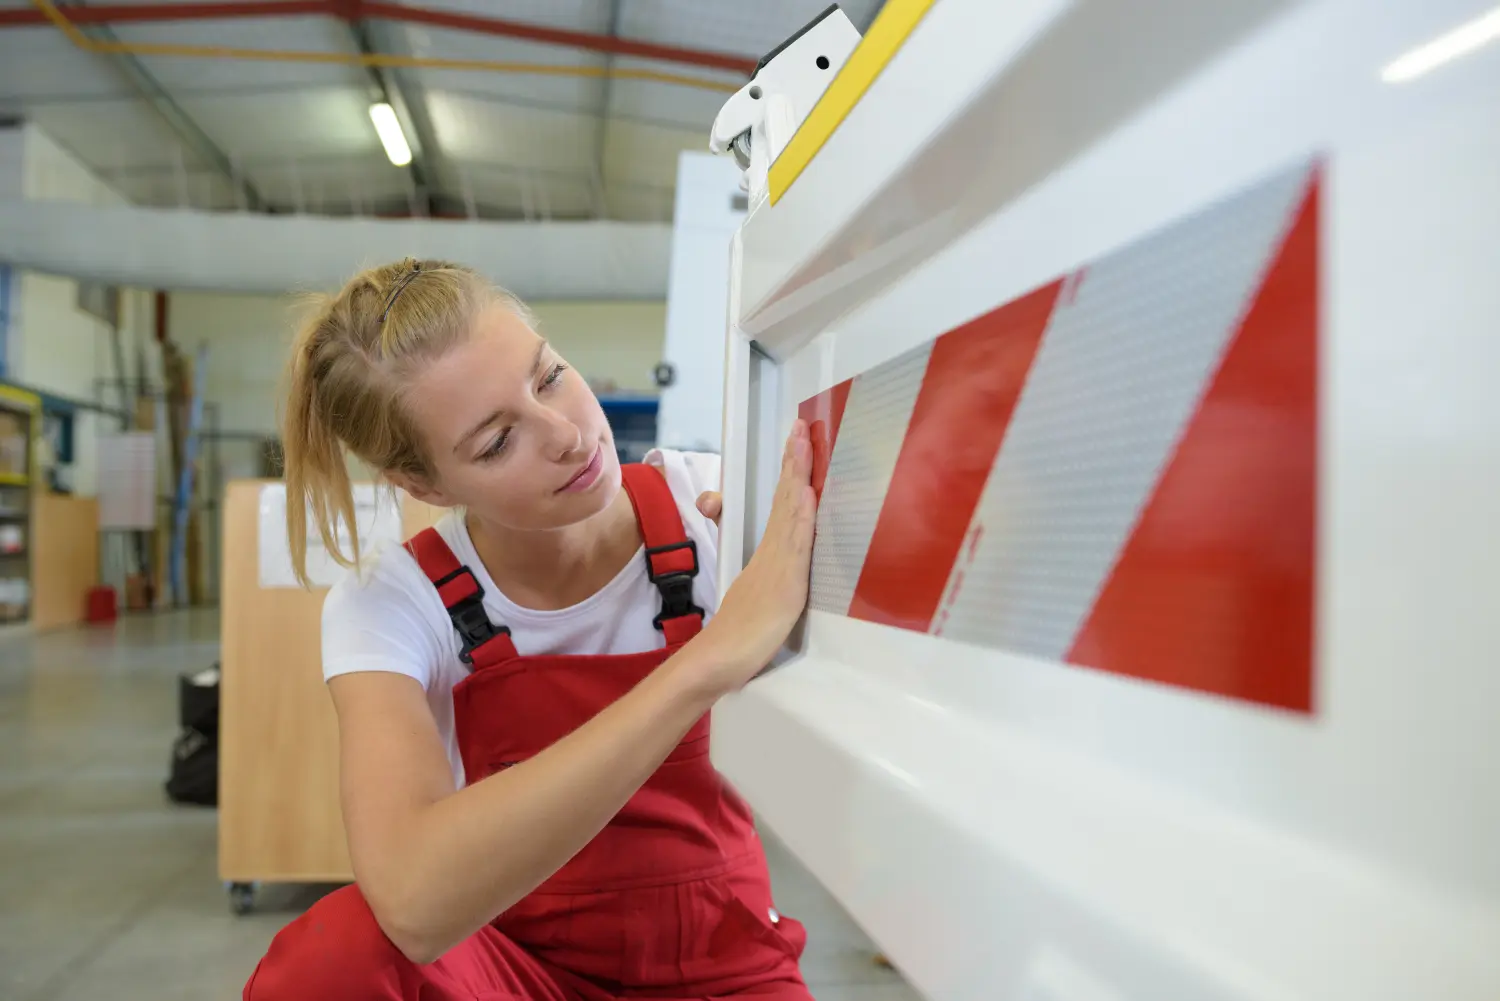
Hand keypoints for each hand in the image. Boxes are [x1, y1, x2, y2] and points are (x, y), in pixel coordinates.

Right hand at [690, 421, 816, 694]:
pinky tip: (806, 494)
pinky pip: (795, 543)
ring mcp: (777, 566)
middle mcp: (771, 552)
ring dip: (798, 475)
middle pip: (784, 498)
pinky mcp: (785, 586)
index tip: (797, 442)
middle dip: (794, 461)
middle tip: (799, 427)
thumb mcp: (760, 595)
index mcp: (768, 553)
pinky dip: (800, 516)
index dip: (792, 472)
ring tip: (803, 443)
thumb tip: (782, 555)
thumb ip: (772, 571)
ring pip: (789, 512)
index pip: (782, 504)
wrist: (717, 660)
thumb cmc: (738, 636)